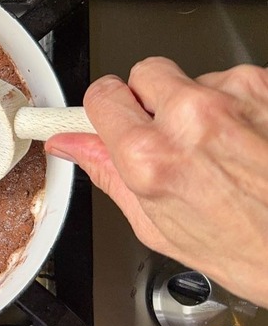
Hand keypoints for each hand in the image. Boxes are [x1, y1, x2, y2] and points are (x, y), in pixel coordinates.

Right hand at [46, 57, 267, 307]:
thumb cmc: (254, 252)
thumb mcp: (159, 226)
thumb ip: (108, 173)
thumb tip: (75, 146)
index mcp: (153, 156)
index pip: (101, 95)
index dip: (105, 110)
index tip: (107, 118)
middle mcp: (193, 117)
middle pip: (145, 73)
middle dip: (149, 100)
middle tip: (167, 136)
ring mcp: (238, 96)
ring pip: (194, 78)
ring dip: (198, 105)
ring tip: (221, 151)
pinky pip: (235, 83)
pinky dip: (237, 107)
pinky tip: (248, 143)